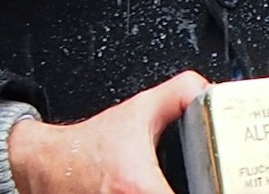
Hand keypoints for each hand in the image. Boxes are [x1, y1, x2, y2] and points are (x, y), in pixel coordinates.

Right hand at [10, 71, 208, 193]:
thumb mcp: (139, 109)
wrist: (45, 164)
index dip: (208, 190)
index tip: (218, 185)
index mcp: (139, 186)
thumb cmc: (87, 145)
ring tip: (182, 186)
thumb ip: (181, 94)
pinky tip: (163, 189)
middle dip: (195, 193)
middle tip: (205, 185)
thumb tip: (209, 90)